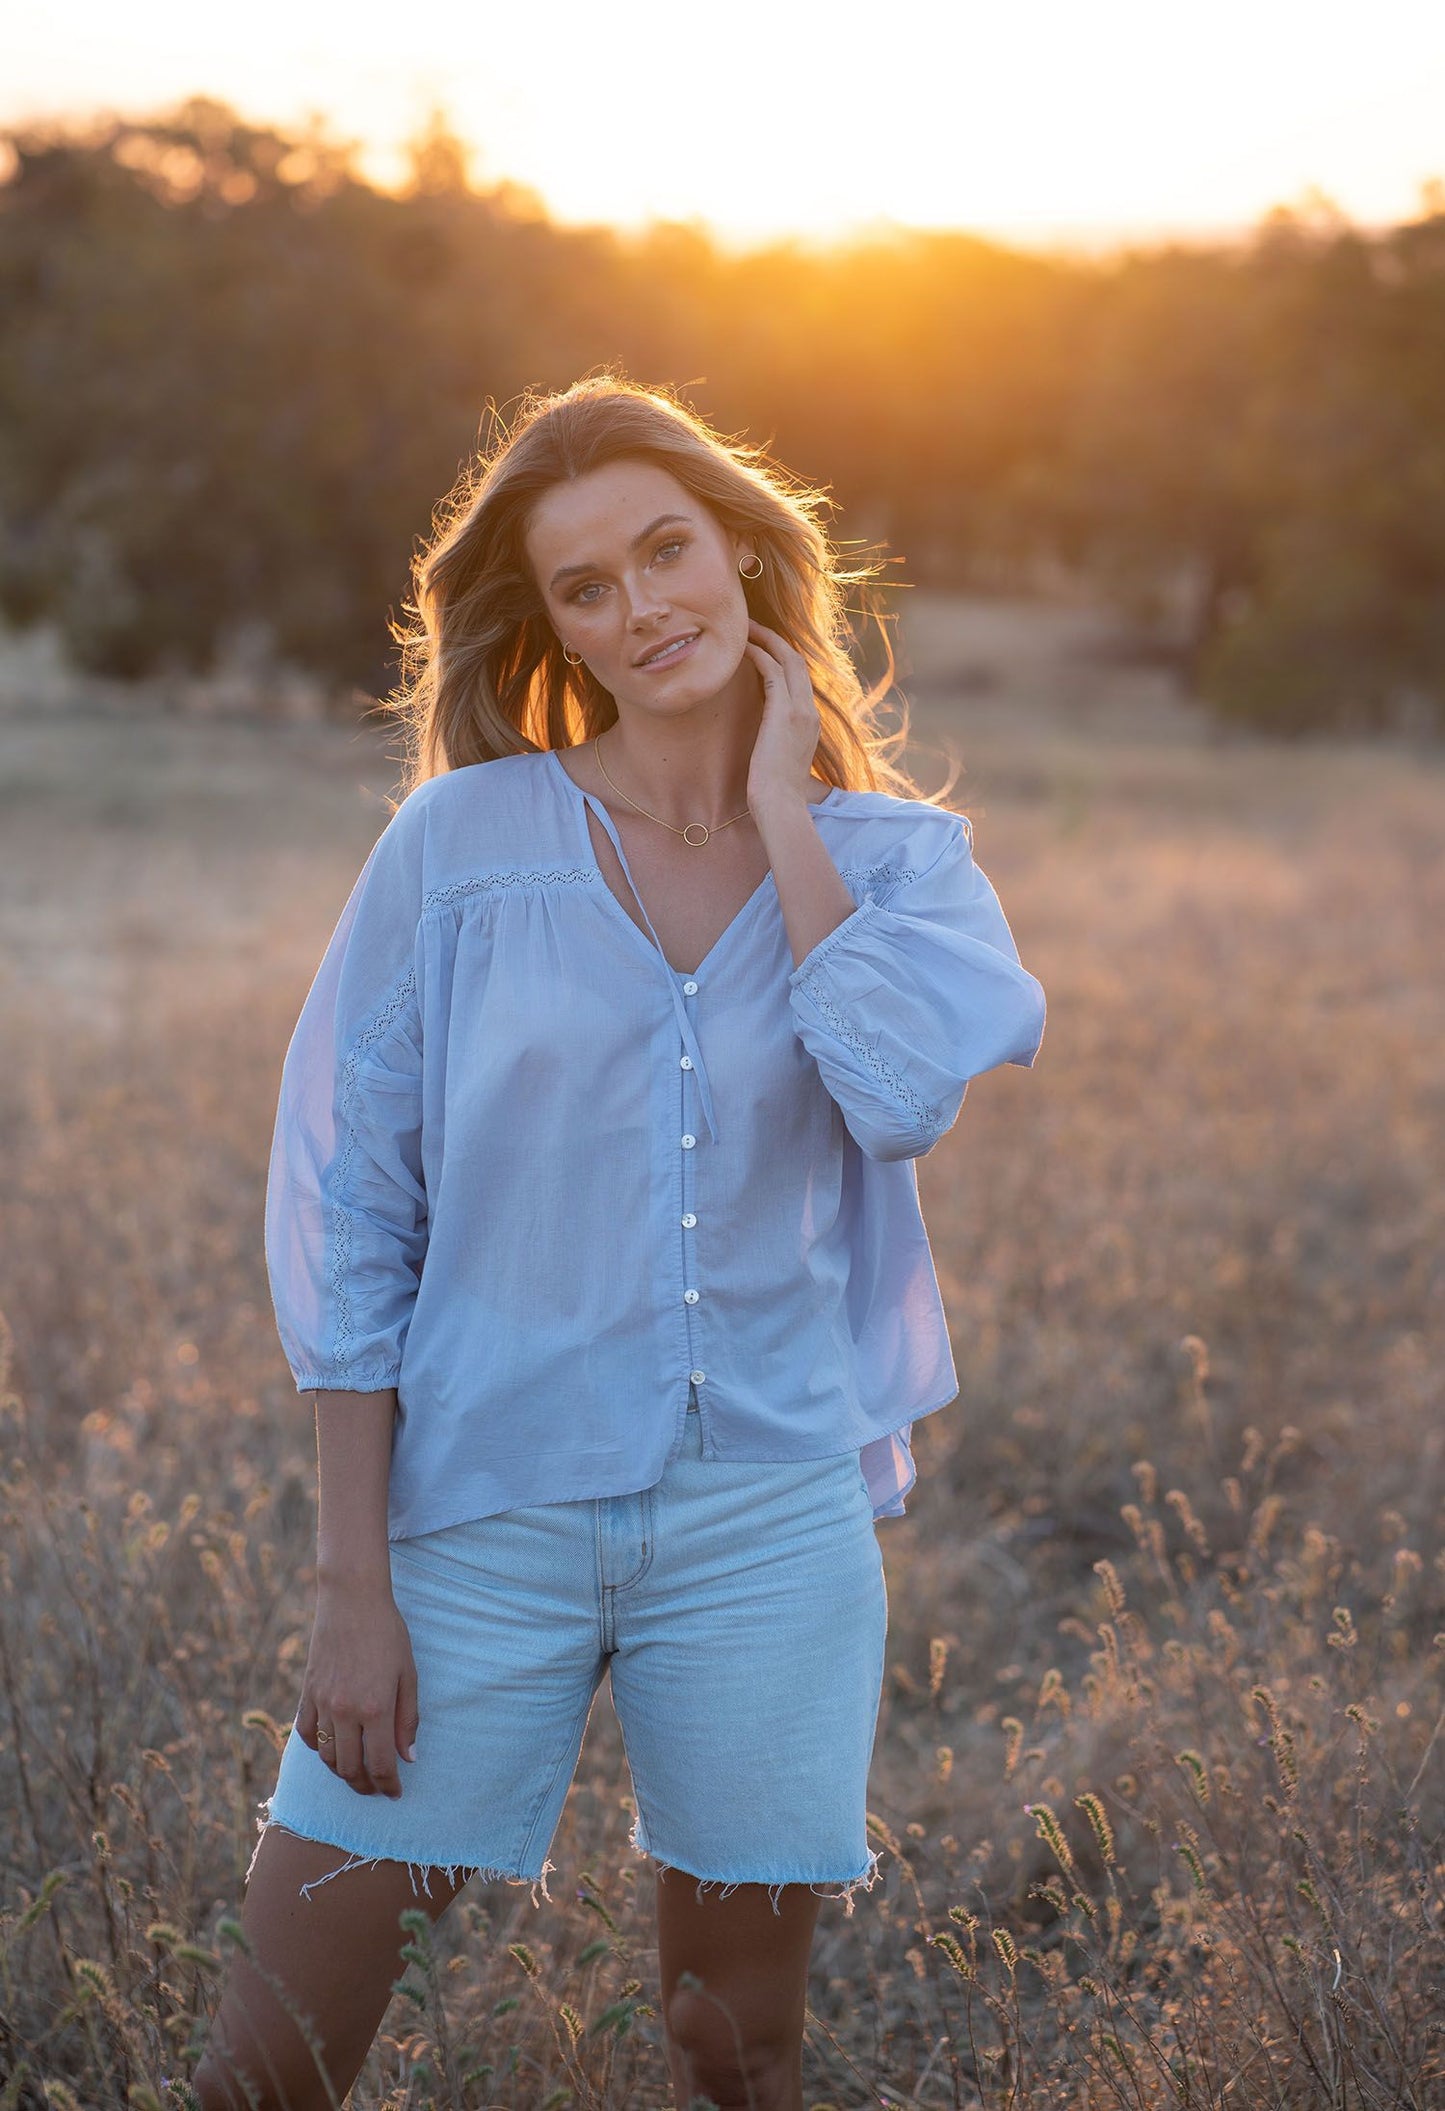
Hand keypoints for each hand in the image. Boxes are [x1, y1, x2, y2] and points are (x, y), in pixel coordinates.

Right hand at [294, 1578, 419, 1798]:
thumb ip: (408, 1719)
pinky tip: (332, 1748)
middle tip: (376, 1789)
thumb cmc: (387, 1633)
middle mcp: (345, 1710)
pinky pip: (307, 1734)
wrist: (352, 1600)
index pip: (380, 1764)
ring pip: (326, 1757)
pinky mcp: (307, 1692)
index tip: (395, 1793)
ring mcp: (322, 1702)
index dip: (388, 1785)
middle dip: (364, 1786)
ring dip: (341, 1772)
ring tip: (356, 1772)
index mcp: (376, 1707)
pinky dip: (318, 1748)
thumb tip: (408, 1758)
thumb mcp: (409, 1674)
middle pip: (349, 1768)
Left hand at [743, 619, 821, 813]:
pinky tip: (740, 649)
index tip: (762, 647)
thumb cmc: (775, 791)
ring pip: (787, 658)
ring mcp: (800, 709)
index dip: (782, 657)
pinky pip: (771, 670)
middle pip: (797, 660)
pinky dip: (757, 654)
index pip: (799, 678)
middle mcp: (809, 710)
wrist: (780, 804)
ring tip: (743, 629)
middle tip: (751, 627)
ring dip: (765, 639)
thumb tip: (763, 735)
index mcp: (810, 721)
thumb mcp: (779, 759)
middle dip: (774, 639)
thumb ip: (776, 740)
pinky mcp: (784, 711)